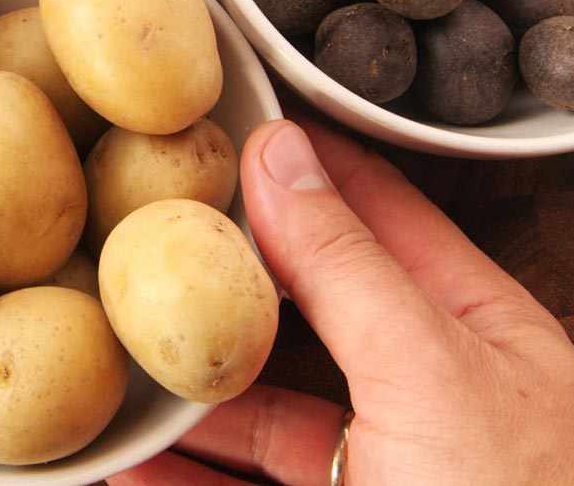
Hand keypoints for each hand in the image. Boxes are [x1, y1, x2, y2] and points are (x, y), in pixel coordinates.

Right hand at [112, 117, 573, 485]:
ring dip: (183, 382)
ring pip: (258, 406)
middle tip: (128, 226)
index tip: (209, 121)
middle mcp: (420, 387)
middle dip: (218, 271)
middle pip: (298, 306)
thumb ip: (345, 262)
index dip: (296, 158)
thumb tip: (276, 152)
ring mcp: (376, 465)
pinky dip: (172, 473)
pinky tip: (119, 459)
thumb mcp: (429, 372)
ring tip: (103, 341)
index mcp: (470, 324)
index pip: (373, 206)